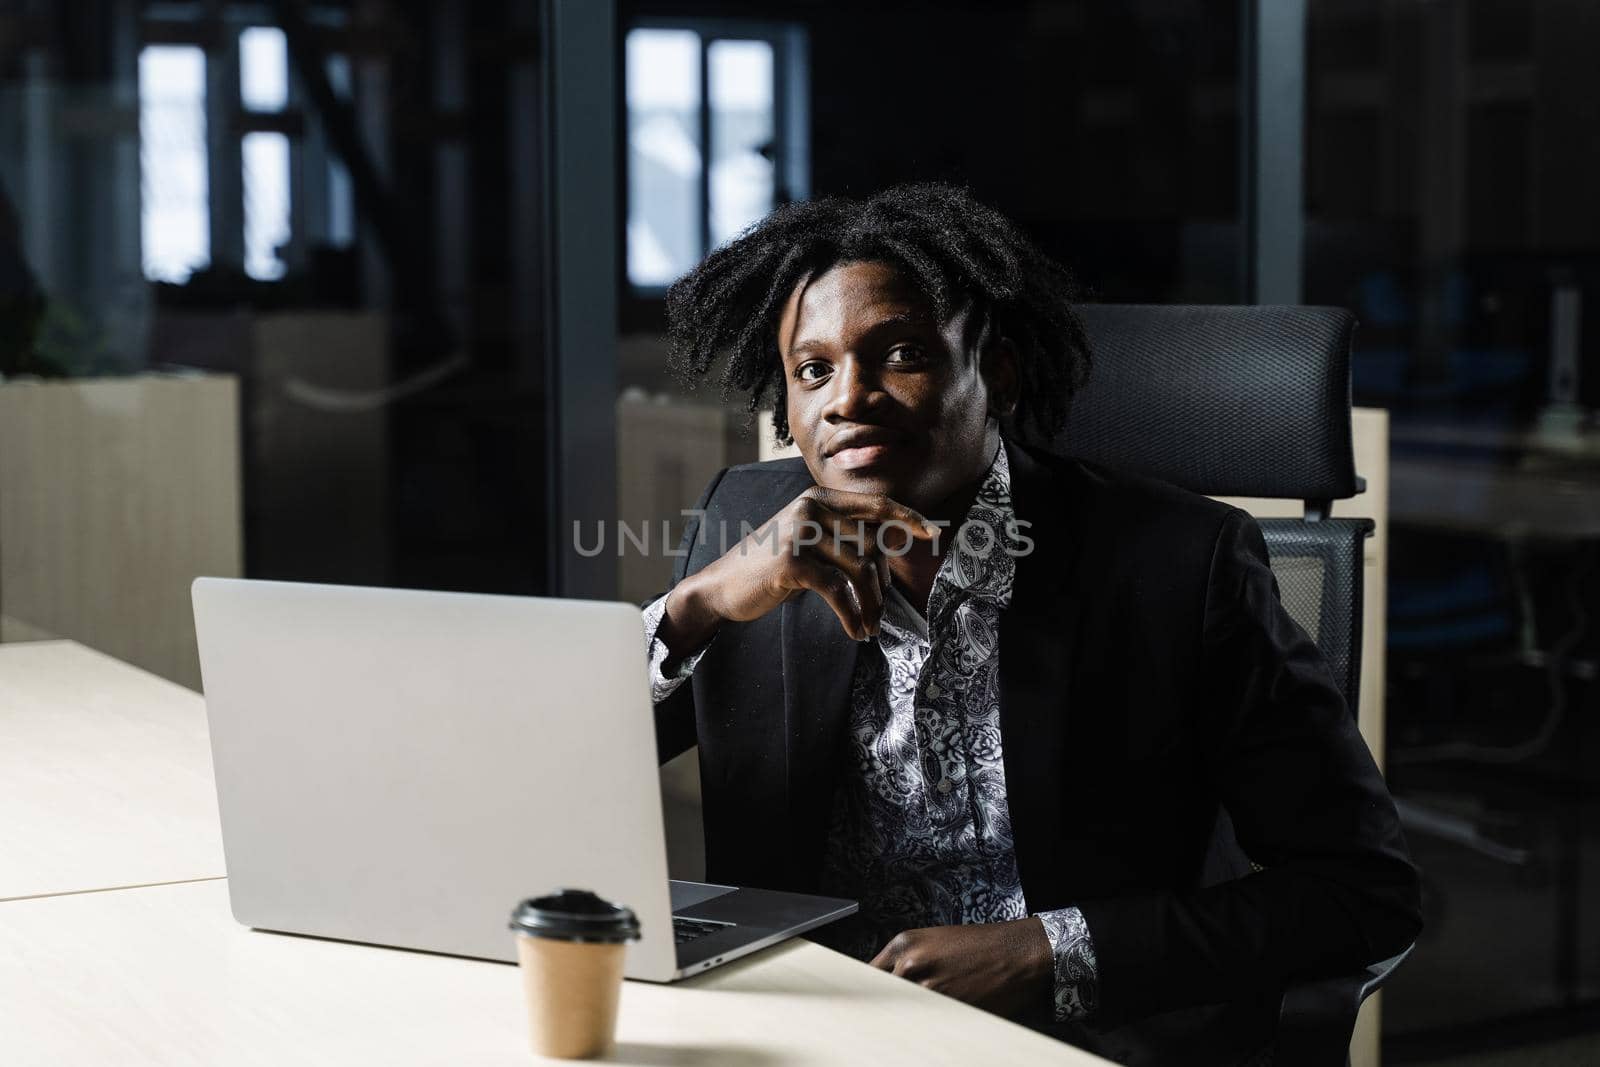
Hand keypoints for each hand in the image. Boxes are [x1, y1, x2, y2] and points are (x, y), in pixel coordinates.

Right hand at [659, 486, 937, 655]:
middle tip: (879, 614)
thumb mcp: (808, 544)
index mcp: (818, 499)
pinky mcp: (791, 561)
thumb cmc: (770, 568)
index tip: (932, 534)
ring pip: (859, 570)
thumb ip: (842, 540)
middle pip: (871, 546)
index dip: (907, 518)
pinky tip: (854, 630)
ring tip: (869, 627)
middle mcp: (811, 508)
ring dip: (870, 606)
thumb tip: (889, 552)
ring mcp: (800, 532)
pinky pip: (838, 591)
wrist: (722, 587)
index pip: (875, 505)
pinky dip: (851, 615)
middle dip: (881, 586)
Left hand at [869, 919, 1053, 1018]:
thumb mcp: (934, 941)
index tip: (863, 1004)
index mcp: (904, 943)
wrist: (1017, 954)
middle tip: (888, 1019)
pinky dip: (926, 1027)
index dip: (867, 992)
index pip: (867, 973)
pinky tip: (934, 1023)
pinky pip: (926, 1023)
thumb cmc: (981, 946)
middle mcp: (911, 964)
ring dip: (907, 1019)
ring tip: (918, 1020)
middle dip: (887, 1007)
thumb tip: (887, 985)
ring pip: (902, 1012)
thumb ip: (906, 961)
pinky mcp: (946, 1009)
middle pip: (881, 995)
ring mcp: (927, 988)